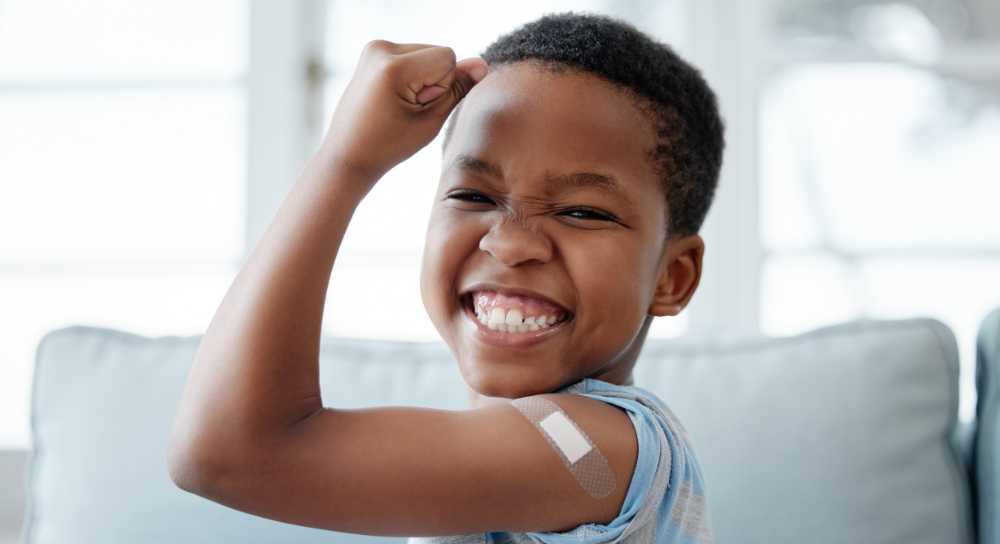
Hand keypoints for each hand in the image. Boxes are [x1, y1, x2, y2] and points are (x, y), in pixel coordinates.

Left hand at [320, 40, 487, 181]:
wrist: (348, 154)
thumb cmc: (387, 145)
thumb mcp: (430, 122)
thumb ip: (457, 89)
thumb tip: (481, 65)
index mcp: (393, 67)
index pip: (448, 57)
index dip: (443, 86)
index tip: (417, 107)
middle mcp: (380, 49)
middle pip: (438, 53)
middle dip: (433, 80)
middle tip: (406, 109)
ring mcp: (375, 49)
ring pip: (427, 54)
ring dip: (423, 79)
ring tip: (398, 105)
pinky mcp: (374, 52)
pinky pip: (412, 56)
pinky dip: (411, 76)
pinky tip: (393, 97)